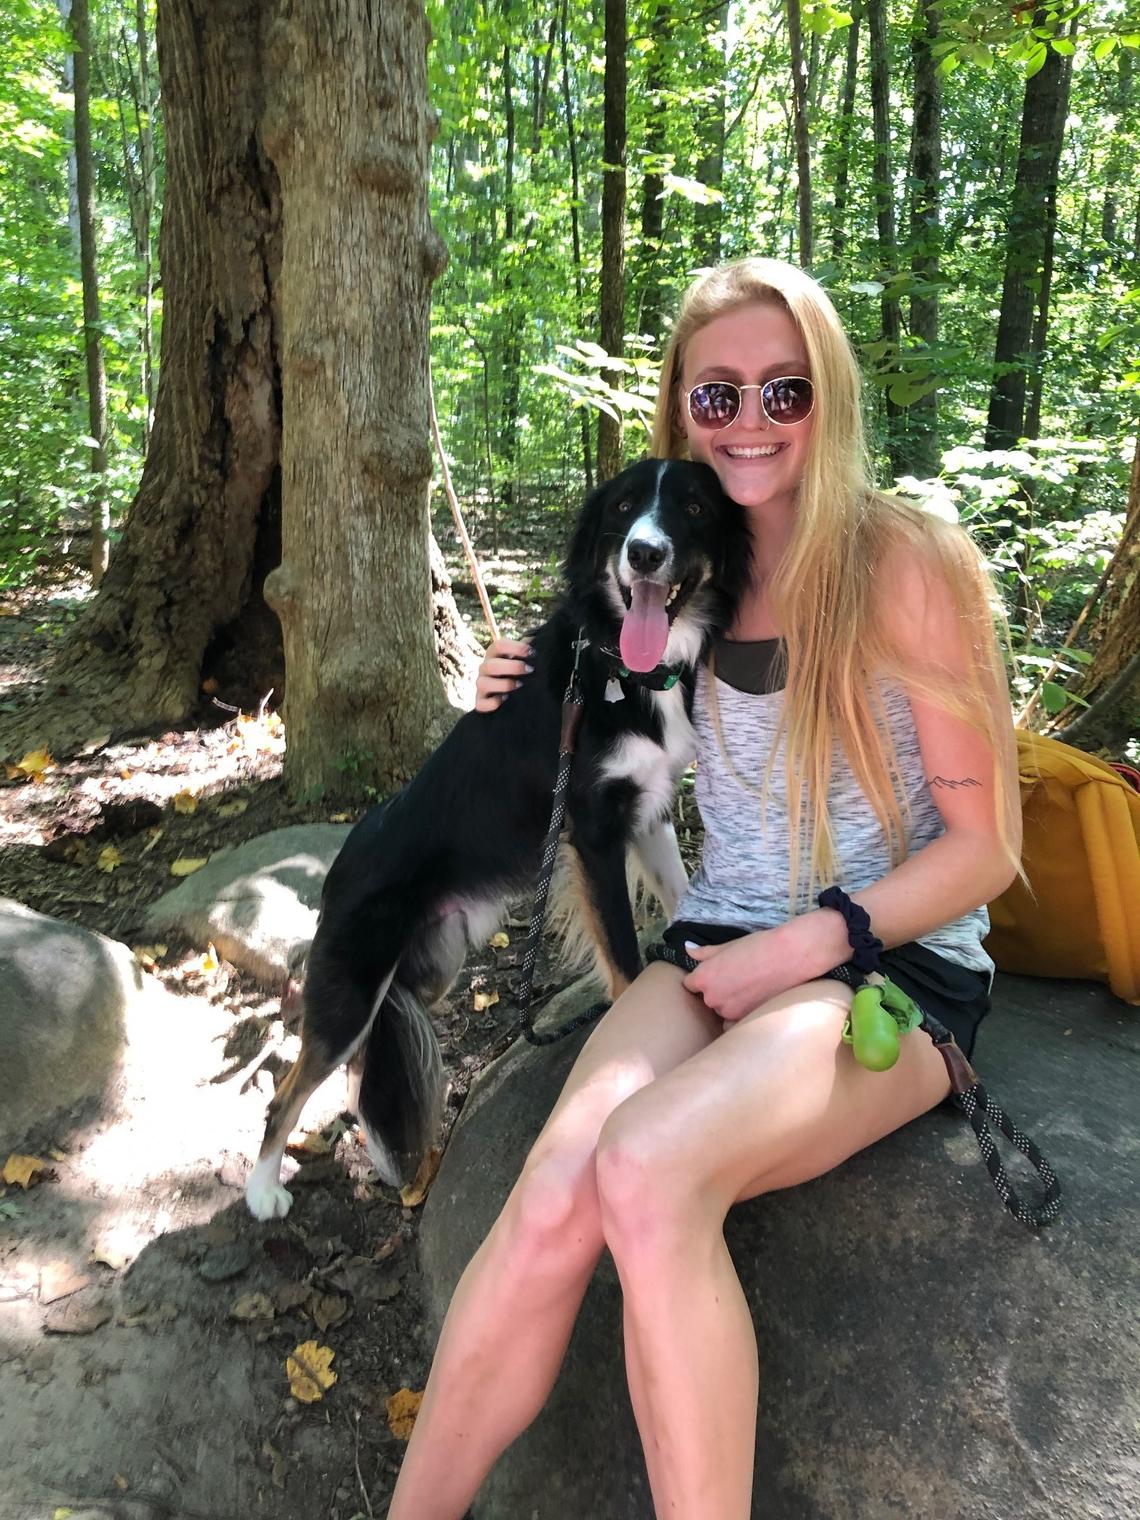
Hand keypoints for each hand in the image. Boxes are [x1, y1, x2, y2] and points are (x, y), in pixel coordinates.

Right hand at [475, 638, 533, 711]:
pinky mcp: (480, 702)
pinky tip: (506, 700)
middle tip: (529, 670)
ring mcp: (481, 685)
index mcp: (494, 654)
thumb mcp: (521, 658)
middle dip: (513, 667)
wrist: (508, 693)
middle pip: (491, 665)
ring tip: (520, 685)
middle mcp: (484, 668)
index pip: (499, 645)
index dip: (516, 648)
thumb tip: (538, 640)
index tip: (532, 653)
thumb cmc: (516, 671)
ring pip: (483, 683)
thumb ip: (527, 650)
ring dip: (504, 685)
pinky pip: (481, 704)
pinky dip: (493, 703)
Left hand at [682, 928, 798, 1022]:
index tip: (718, 972)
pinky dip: (741, 1015)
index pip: (691, 984)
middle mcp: (713, 998)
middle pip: (708, 998)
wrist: (791, 955)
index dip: (704, 977)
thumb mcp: (728, 946)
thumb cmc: (759, 946)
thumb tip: (688, 948)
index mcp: (704, 977)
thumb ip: (705, 952)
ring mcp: (730, 1012)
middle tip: (739, 976)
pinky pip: (735, 1023)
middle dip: (718, 990)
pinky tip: (755, 1000)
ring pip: (722, 1010)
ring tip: (750, 987)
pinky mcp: (748, 1020)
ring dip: (731, 1003)